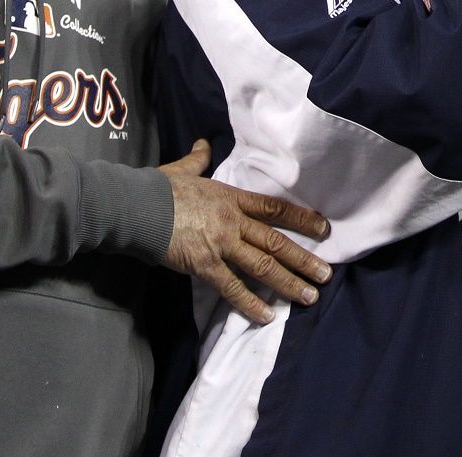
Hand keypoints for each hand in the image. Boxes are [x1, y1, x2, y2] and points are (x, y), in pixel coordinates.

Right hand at [159, 139, 332, 323]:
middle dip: (303, 258)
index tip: (324, 228)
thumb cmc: (158, 187)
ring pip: (262, 265)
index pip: (274, 208)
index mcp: (231, 197)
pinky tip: (267, 315)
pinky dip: (250, 303)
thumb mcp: (183, 169)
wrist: (135, 206)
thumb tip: (203, 145)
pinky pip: (232, 287)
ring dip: (288, 282)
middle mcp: (232, 220)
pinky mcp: (204, 264)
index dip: (301, 219)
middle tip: (326, 274)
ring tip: (309, 296)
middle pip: (275, 241)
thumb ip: (198, 159)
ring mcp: (220, 243)